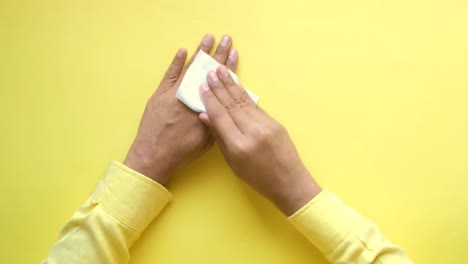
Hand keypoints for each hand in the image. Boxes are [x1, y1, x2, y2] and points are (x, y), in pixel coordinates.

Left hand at [124, 34, 237, 184]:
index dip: (227, 67)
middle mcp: (188, 96)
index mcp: (202, 107)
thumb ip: (215, 120)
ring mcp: (172, 93)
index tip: (234, 53)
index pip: (219, 82)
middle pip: (205, 71)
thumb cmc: (182, 151)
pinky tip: (183, 51)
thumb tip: (222, 106)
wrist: (153, 156)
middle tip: (226, 39)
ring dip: (199, 53)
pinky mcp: (159, 95)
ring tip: (209, 38)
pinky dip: (176, 63)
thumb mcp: (207, 140)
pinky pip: (169, 75)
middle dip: (217, 54)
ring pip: (189, 69)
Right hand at [199, 66, 321, 215]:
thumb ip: (220, 137)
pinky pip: (254, 106)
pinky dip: (244, 94)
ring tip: (222, 71)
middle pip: (231, 105)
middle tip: (210, 72)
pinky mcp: (274, 122)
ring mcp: (266, 125)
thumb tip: (205, 115)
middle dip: (219, 87)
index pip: (220, 116)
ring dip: (231, 85)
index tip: (202, 87)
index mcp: (239, 145)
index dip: (210, 100)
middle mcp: (252, 132)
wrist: (289, 182)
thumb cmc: (257, 177)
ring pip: (244, 101)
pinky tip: (236, 86)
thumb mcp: (233, 162)